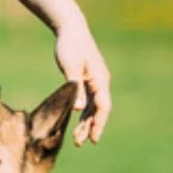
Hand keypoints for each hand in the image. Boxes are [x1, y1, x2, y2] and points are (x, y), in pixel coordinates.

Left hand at [53, 19, 110, 145]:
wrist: (70, 29)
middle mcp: (100, 82)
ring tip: (77, 139)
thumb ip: (75, 87)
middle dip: (91, 127)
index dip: (99, 123)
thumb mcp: (70, 66)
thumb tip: (79, 109)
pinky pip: (88, 101)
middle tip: (81, 143)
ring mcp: (95, 81)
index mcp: (100, 79)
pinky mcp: (87, 80)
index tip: (93, 138)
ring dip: (86, 123)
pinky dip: (84, 113)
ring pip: (93, 107)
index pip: (103, 106)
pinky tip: (77, 124)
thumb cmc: (70, 45)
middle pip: (99, 110)